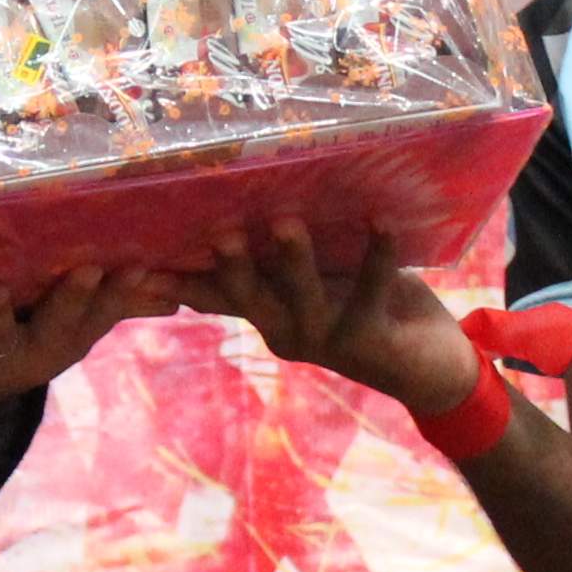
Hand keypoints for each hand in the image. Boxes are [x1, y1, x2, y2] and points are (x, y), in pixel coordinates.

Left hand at [0, 262, 180, 432]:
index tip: (138, 264)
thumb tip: (176, 282)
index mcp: (68, 338)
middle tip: (87, 269)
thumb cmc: (25, 339)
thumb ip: (115, 301)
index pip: (101, 313)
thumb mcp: (72, 328)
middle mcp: (33, 350)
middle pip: (57, 326)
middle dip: (73, 299)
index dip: (121, 291)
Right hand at [181, 222, 481, 427]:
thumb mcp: (320, 282)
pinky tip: (381, 221)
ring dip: (295, 262)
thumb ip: (284, 258)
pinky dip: (377, 254)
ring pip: (303, 298)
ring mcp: (326, 341)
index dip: (176, 279)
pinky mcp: (368, 342)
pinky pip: (369, 291)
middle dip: (231, 266)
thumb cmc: (370, 309)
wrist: (432, 367)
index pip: (213, 293)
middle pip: (249, 297)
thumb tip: (243, 204)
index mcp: (268, 315)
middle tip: (219, 232)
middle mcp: (287, 332)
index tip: (139, 258)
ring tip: (288, 224)